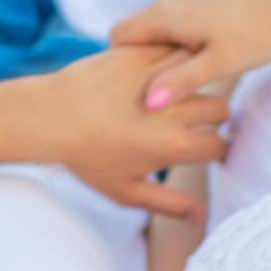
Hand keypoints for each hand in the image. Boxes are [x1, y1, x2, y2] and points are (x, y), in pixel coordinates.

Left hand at [33, 46, 228, 218]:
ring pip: (201, 76)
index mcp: (172, 146)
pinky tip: (164, 74)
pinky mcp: (143, 53)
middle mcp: (172, 110)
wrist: (50, 116)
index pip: (218, 146)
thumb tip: (202, 219)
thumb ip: (169, 205)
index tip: (203, 150)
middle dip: (213, 117)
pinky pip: (176, 51)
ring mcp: (158, 78)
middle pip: (220, 108)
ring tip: (182, 96)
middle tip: (195, 122)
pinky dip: (176, 61)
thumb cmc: (86, 158)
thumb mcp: (126, 191)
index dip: (214, 150)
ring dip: (197, 86)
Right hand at [110, 0, 270, 105]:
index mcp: (166, 12)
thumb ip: (181, 82)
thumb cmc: (258, 33)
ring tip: (191, 74)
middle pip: (138, 33)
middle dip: (144, 61)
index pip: (119, 36)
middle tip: (166, 90)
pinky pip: (177, 19)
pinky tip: (207, 55)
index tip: (139, 88)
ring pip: (159, 27)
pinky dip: (181, 40)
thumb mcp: (219, 64)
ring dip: (166, 52)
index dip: (122, 64)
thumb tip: (149, 104)